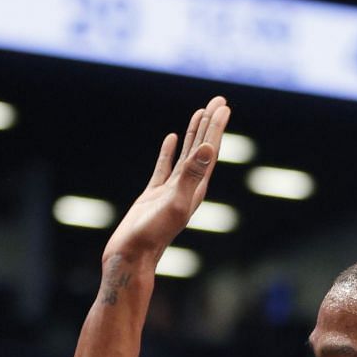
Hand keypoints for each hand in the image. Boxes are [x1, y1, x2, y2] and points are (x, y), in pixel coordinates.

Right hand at [103, 96, 231, 268]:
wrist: (132, 255)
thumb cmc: (152, 234)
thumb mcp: (174, 202)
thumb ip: (191, 175)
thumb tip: (208, 149)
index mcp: (196, 189)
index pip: (210, 151)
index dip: (216, 128)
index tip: (224, 106)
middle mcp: (188, 188)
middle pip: (203, 149)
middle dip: (211, 124)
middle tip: (219, 101)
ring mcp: (171, 190)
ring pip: (187, 155)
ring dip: (194, 133)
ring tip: (200, 112)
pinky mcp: (154, 195)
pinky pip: (165, 166)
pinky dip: (170, 150)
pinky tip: (172, 138)